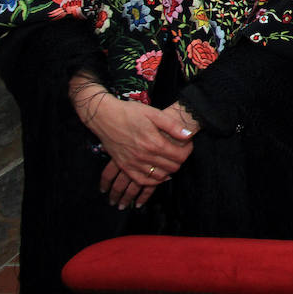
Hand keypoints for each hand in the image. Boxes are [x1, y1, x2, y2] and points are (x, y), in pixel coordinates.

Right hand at [71, 78, 193, 209]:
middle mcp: (144, 156)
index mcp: (154, 143)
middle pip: (171, 168)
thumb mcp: (154, 114)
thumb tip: (188, 135)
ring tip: (170, 162)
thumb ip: (172, 126)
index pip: (180, 156)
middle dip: (179, 161)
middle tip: (179, 152)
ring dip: (168, 171)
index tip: (188, 145)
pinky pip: (141, 181)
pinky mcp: (124, 166)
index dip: (188, 151)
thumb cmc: (130, 112)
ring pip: (159, 177)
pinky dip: (152, 181)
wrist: (104, 117)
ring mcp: (133, 163)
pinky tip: (158, 175)